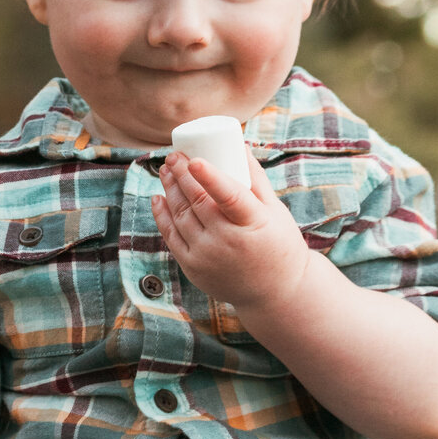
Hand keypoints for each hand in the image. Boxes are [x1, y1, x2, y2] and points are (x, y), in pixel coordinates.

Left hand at [152, 149, 309, 314]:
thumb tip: (240, 145)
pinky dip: (162, 215)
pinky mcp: (193, 268)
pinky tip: (158, 197)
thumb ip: (256, 179)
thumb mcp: (276, 212)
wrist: (274, 293)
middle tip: (174, 155)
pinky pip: (171, 237)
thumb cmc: (279, 244)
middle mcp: (228, 242)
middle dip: (182, 174)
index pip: (229, 197)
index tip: (193, 159)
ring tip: (166, 170)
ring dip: (169, 189)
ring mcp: (207, 256)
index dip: (209, 177)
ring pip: (181, 216)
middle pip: (198, 202)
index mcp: (253, 224)